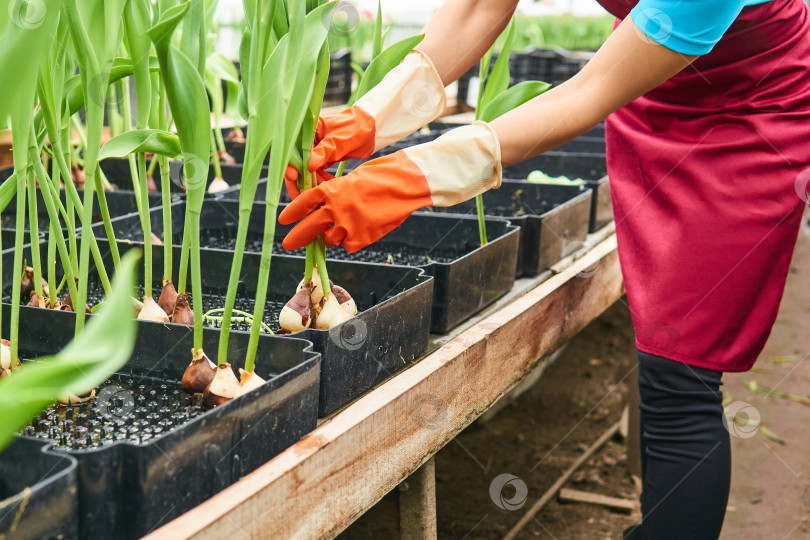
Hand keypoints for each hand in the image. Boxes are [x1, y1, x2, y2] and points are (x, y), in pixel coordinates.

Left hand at [279, 122, 501, 252]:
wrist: (406, 185)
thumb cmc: (382, 175)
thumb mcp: (354, 178)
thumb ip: (337, 192)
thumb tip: (326, 204)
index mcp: (332, 189)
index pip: (304, 202)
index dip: (292, 211)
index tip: (284, 220)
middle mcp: (336, 209)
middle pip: (308, 227)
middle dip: (297, 237)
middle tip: (288, 243)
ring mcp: (348, 225)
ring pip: (330, 239)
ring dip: (331, 237)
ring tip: (338, 232)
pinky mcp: (362, 238)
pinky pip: (349, 245)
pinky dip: (350, 241)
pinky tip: (358, 233)